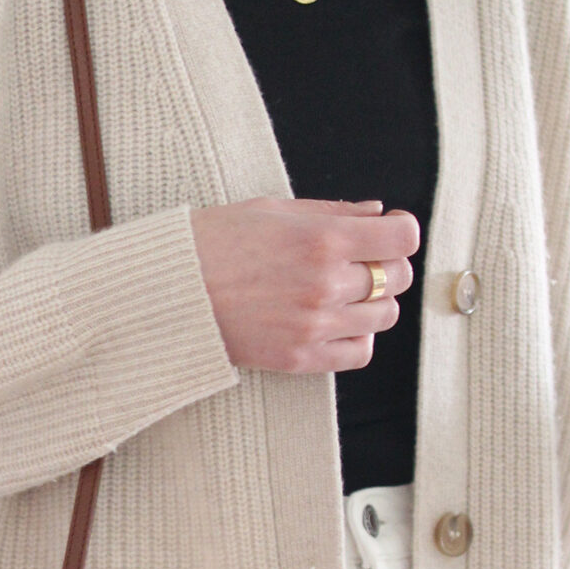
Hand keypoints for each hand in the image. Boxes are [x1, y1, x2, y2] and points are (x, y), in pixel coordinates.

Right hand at [188, 197, 418, 373]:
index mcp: (322, 239)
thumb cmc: (213, 242)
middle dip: (387, 264)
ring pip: (384, 316)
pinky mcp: (300, 358)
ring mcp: (314, 325)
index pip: (402, 238)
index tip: (388, 231)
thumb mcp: (272, 210)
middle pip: (398, 277)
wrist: (167, 291)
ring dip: (373, 302)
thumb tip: (376, 212)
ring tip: (343, 292)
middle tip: (362, 260)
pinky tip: (336, 322)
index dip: (400, 231)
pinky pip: (359, 352)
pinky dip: (357, 337)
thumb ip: (332, 211)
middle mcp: (325, 284)